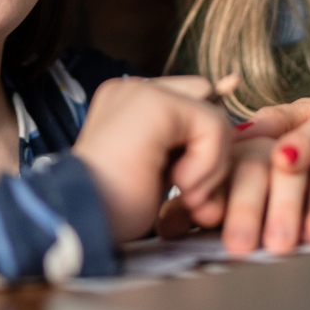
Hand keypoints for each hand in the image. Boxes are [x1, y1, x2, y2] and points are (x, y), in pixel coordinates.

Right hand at [72, 78, 230, 242]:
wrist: (80, 221)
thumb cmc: (113, 212)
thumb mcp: (155, 174)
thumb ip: (183, 150)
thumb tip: (228, 129)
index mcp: (126, 102)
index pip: (192, 98)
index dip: (207, 136)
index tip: (201, 181)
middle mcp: (133, 88)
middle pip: (207, 103)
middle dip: (212, 153)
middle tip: (195, 199)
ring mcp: (142, 91)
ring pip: (214, 117)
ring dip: (211, 167)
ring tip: (185, 197)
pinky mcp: (155, 104)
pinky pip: (212, 126)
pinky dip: (208, 164)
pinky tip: (180, 185)